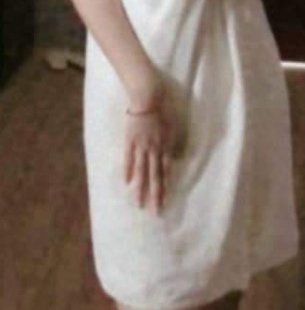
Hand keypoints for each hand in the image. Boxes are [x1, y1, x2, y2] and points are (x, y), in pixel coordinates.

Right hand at [123, 89, 182, 214]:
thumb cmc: (162, 110)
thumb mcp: (173, 127)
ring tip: (139, 203)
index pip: (165, 173)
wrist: (148, 97)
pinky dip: (128, 171)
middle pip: (155, 177)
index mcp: (165, 147)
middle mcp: (154, 150)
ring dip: (141, 189)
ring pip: (142, 172)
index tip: (164, 202)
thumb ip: (171, 142)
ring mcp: (141, 146)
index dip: (165, 188)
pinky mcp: (130, 140)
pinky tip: (127, 183)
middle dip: (155, 196)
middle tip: (155, 212)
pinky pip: (129, 158)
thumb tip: (171, 156)